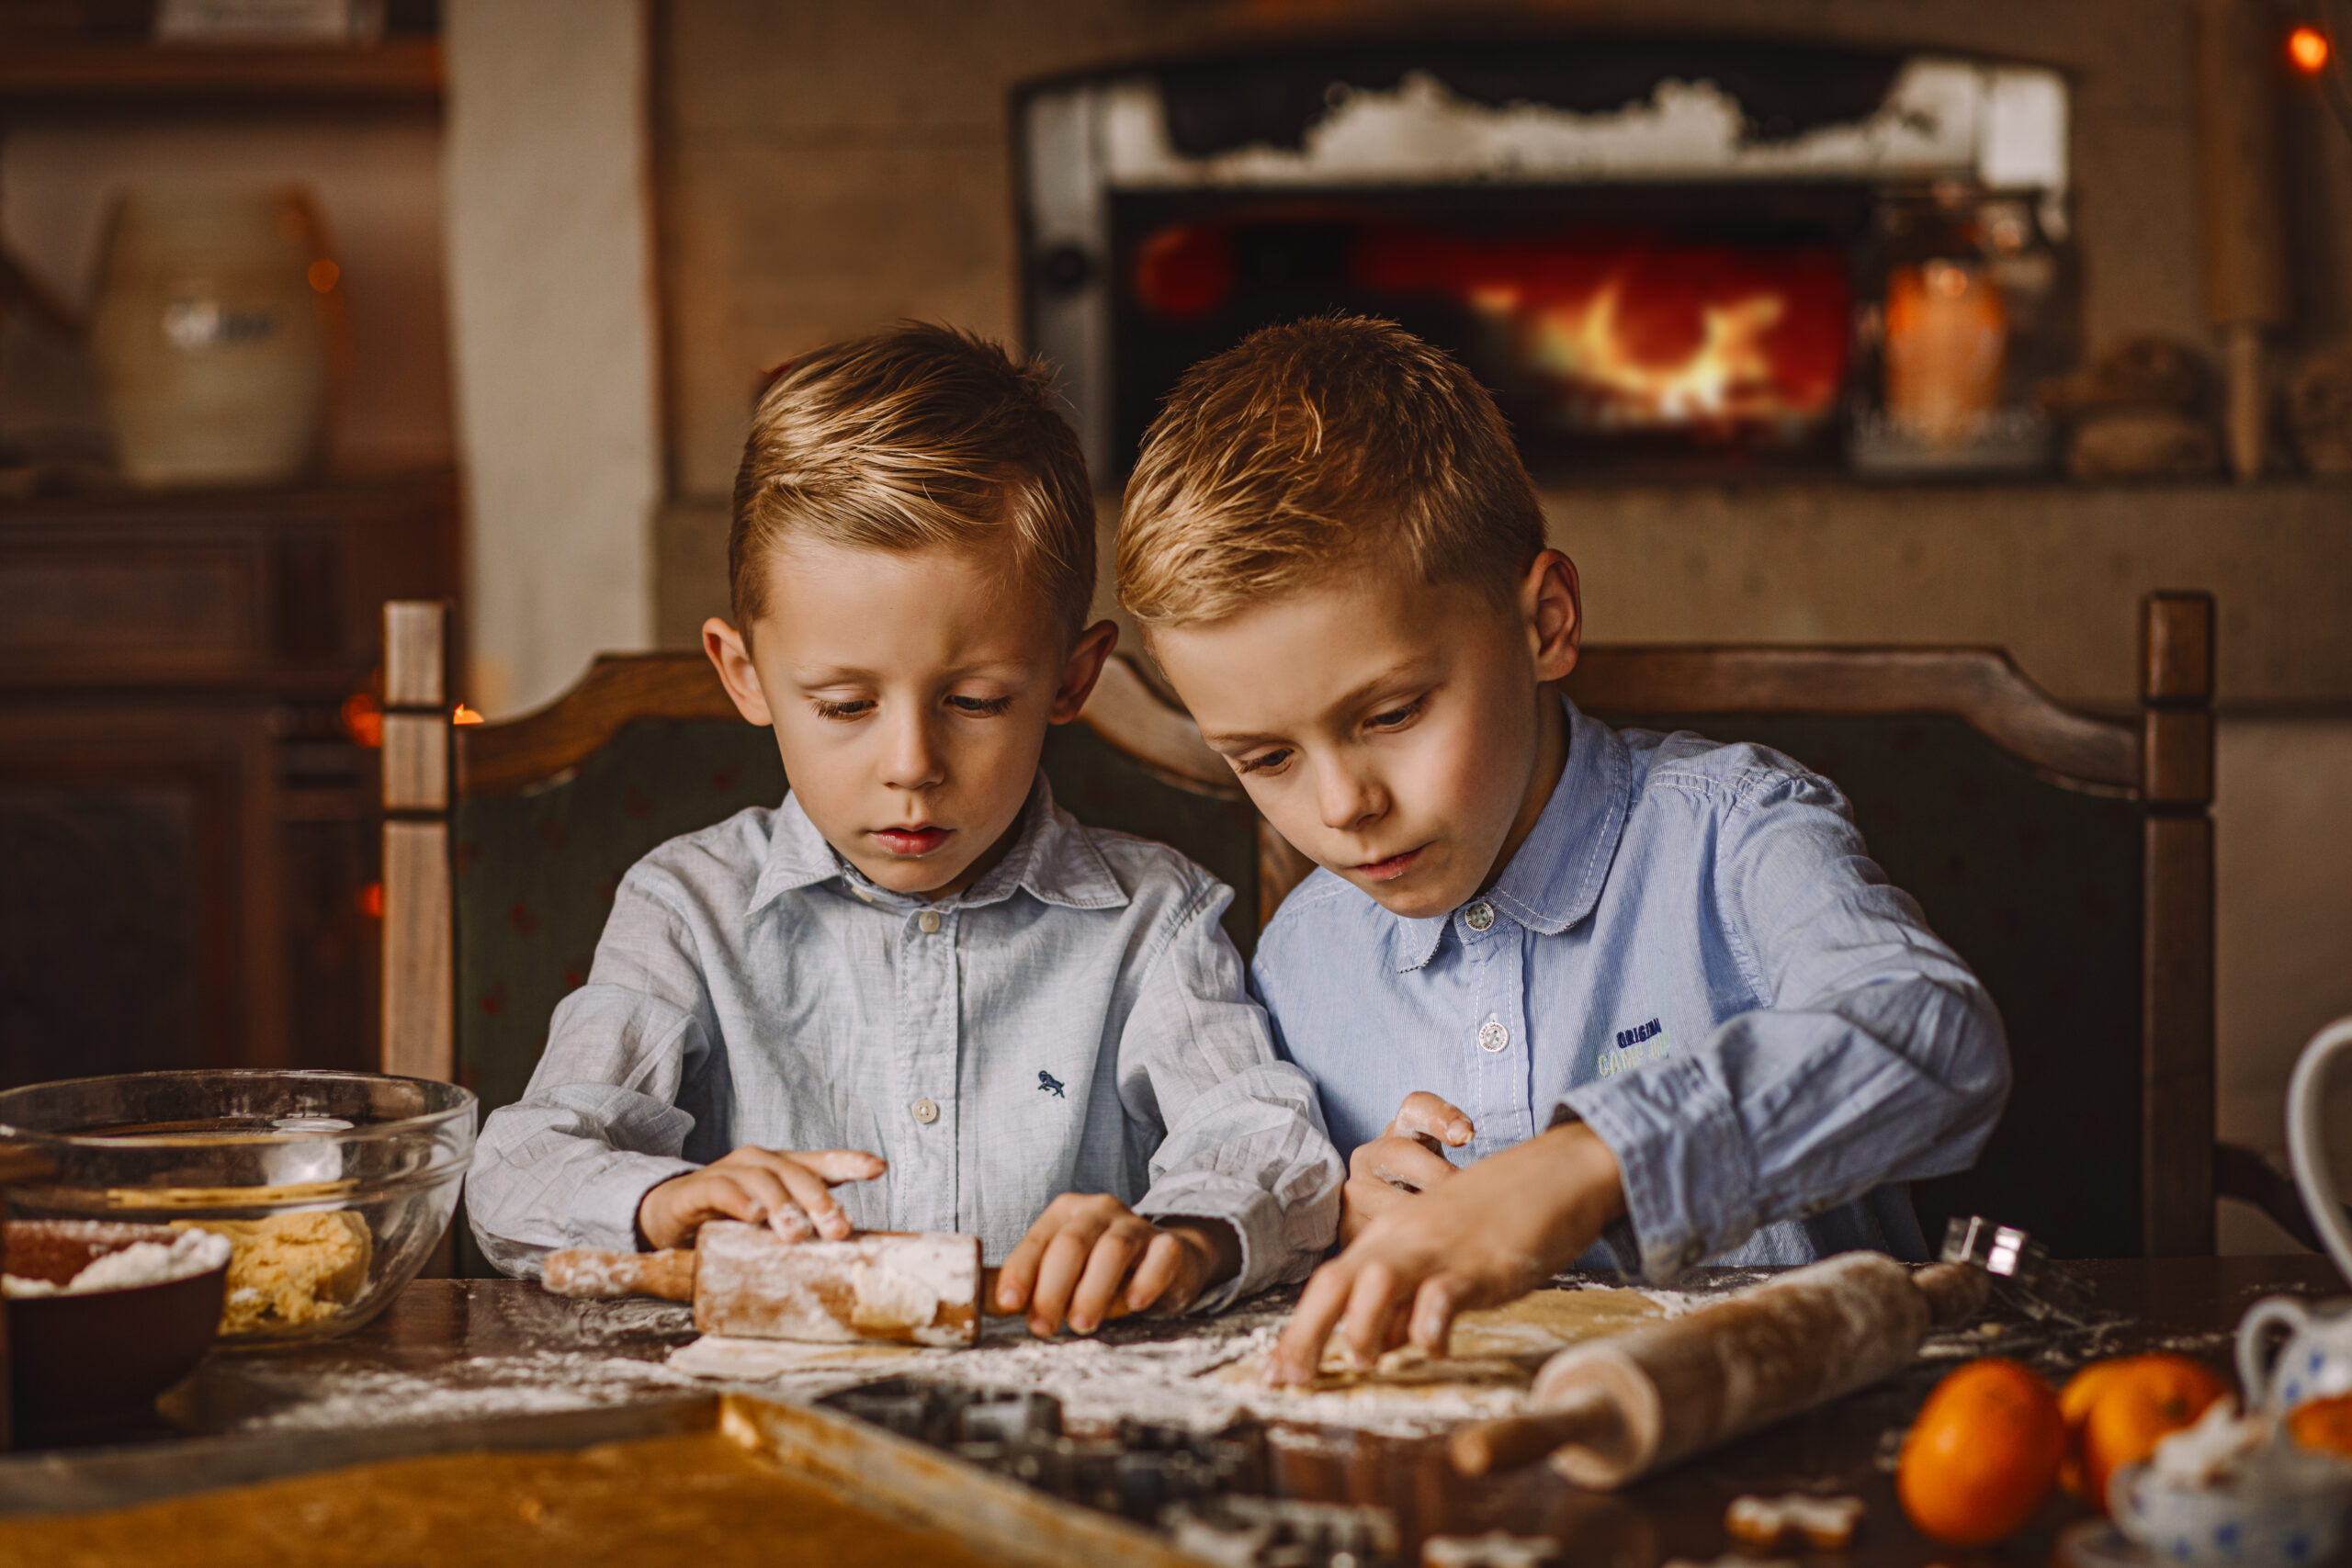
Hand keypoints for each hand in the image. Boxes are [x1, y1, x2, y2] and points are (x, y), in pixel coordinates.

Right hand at [636, 1146, 884, 1250]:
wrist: (667, 1217)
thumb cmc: (728, 1220)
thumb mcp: (769, 1226)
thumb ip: (798, 1234)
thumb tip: (843, 1263)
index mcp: (784, 1171)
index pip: (822, 1163)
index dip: (850, 1162)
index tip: (879, 1168)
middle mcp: (760, 1164)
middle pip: (796, 1173)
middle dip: (820, 1200)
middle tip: (837, 1228)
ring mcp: (729, 1172)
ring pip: (763, 1179)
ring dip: (782, 1204)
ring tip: (795, 1232)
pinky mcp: (697, 1189)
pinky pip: (720, 1189)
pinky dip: (738, 1200)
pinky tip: (752, 1215)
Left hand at [993, 1193, 1239, 1336]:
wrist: (1168, 1259)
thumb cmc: (1102, 1270)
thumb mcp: (1066, 1271)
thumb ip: (1035, 1284)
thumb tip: (995, 1306)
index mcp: (1065, 1214)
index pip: (1037, 1241)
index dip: (1020, 1273)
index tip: (1009, 1304)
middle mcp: (1098, 1212)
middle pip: (1071, 1245)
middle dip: (1053, 1288)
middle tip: (1044, 1327)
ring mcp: (1136, 1225)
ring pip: (1113, 1249)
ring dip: (1093, 1290)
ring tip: (1082, 1323)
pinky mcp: (1169, 1245)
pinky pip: (1160, 1256)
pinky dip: (1145, 1280)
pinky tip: (1133, 1303)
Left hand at [1265, 1122, 1625, 1386]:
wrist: (1549, 1175)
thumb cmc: (1492, 1224)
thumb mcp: (1437, 1260)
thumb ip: (1406, 1298)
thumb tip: (1378, 1347)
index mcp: (1386, 1241)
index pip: (1327, 1286)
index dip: (1297, 1332)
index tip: (1274, 1375)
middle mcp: (1400, 1242)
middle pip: (1333, 1283)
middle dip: (1305, 1334)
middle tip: (1290, 1379)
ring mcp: (1436, 1249)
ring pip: (1376, 1281)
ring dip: (1361, 1326)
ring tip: (1363, 1361)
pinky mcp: (1478, 1262)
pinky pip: (1442, 1295)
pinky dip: (1431, 1328)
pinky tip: (1435, 1349)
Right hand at [1340, 1092, 1474, 1244]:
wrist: (1383, 1221)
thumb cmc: (1432, 1190)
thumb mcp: (1447, 1167)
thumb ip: (1468, 1167)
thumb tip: (1506, 1173)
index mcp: (1400, 1131)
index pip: (1416, 1108)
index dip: (1441, 1116)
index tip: (1467, 1135)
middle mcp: (1371, 1155)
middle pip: (1398, 1153)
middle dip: (1435, 1176)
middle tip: (1462, 1198)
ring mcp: (1357, 1191)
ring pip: (1386, 1199)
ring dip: (1420, 1218)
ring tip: (1449, 1234)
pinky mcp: (1349, 1226)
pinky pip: (1377, 1235)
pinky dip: (1406, 1247)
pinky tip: (1429, 1258)